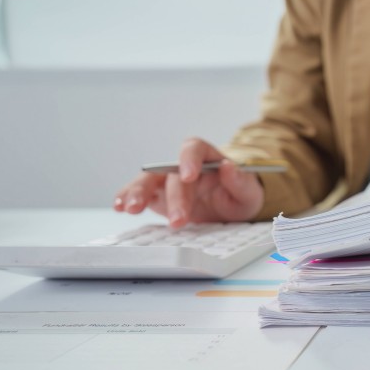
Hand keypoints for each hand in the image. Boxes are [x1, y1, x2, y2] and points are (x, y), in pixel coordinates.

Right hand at [113, 138, 264, 227]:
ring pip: (148, 180)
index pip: (194, 148)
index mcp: (207, 157)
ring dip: (138, 193)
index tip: (189, 175)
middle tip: (179, 220)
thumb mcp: (249, 191)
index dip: (189, 159)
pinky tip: (120, 206)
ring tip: (131, 208)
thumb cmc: (239, 195)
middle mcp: (183, 166)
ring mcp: (167, 182)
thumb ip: (240, 180)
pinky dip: (127, 199)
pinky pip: (139, 195)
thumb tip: (229, 167)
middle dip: (173, 196)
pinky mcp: (157, 197)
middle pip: (170, 172)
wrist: (231, 209)